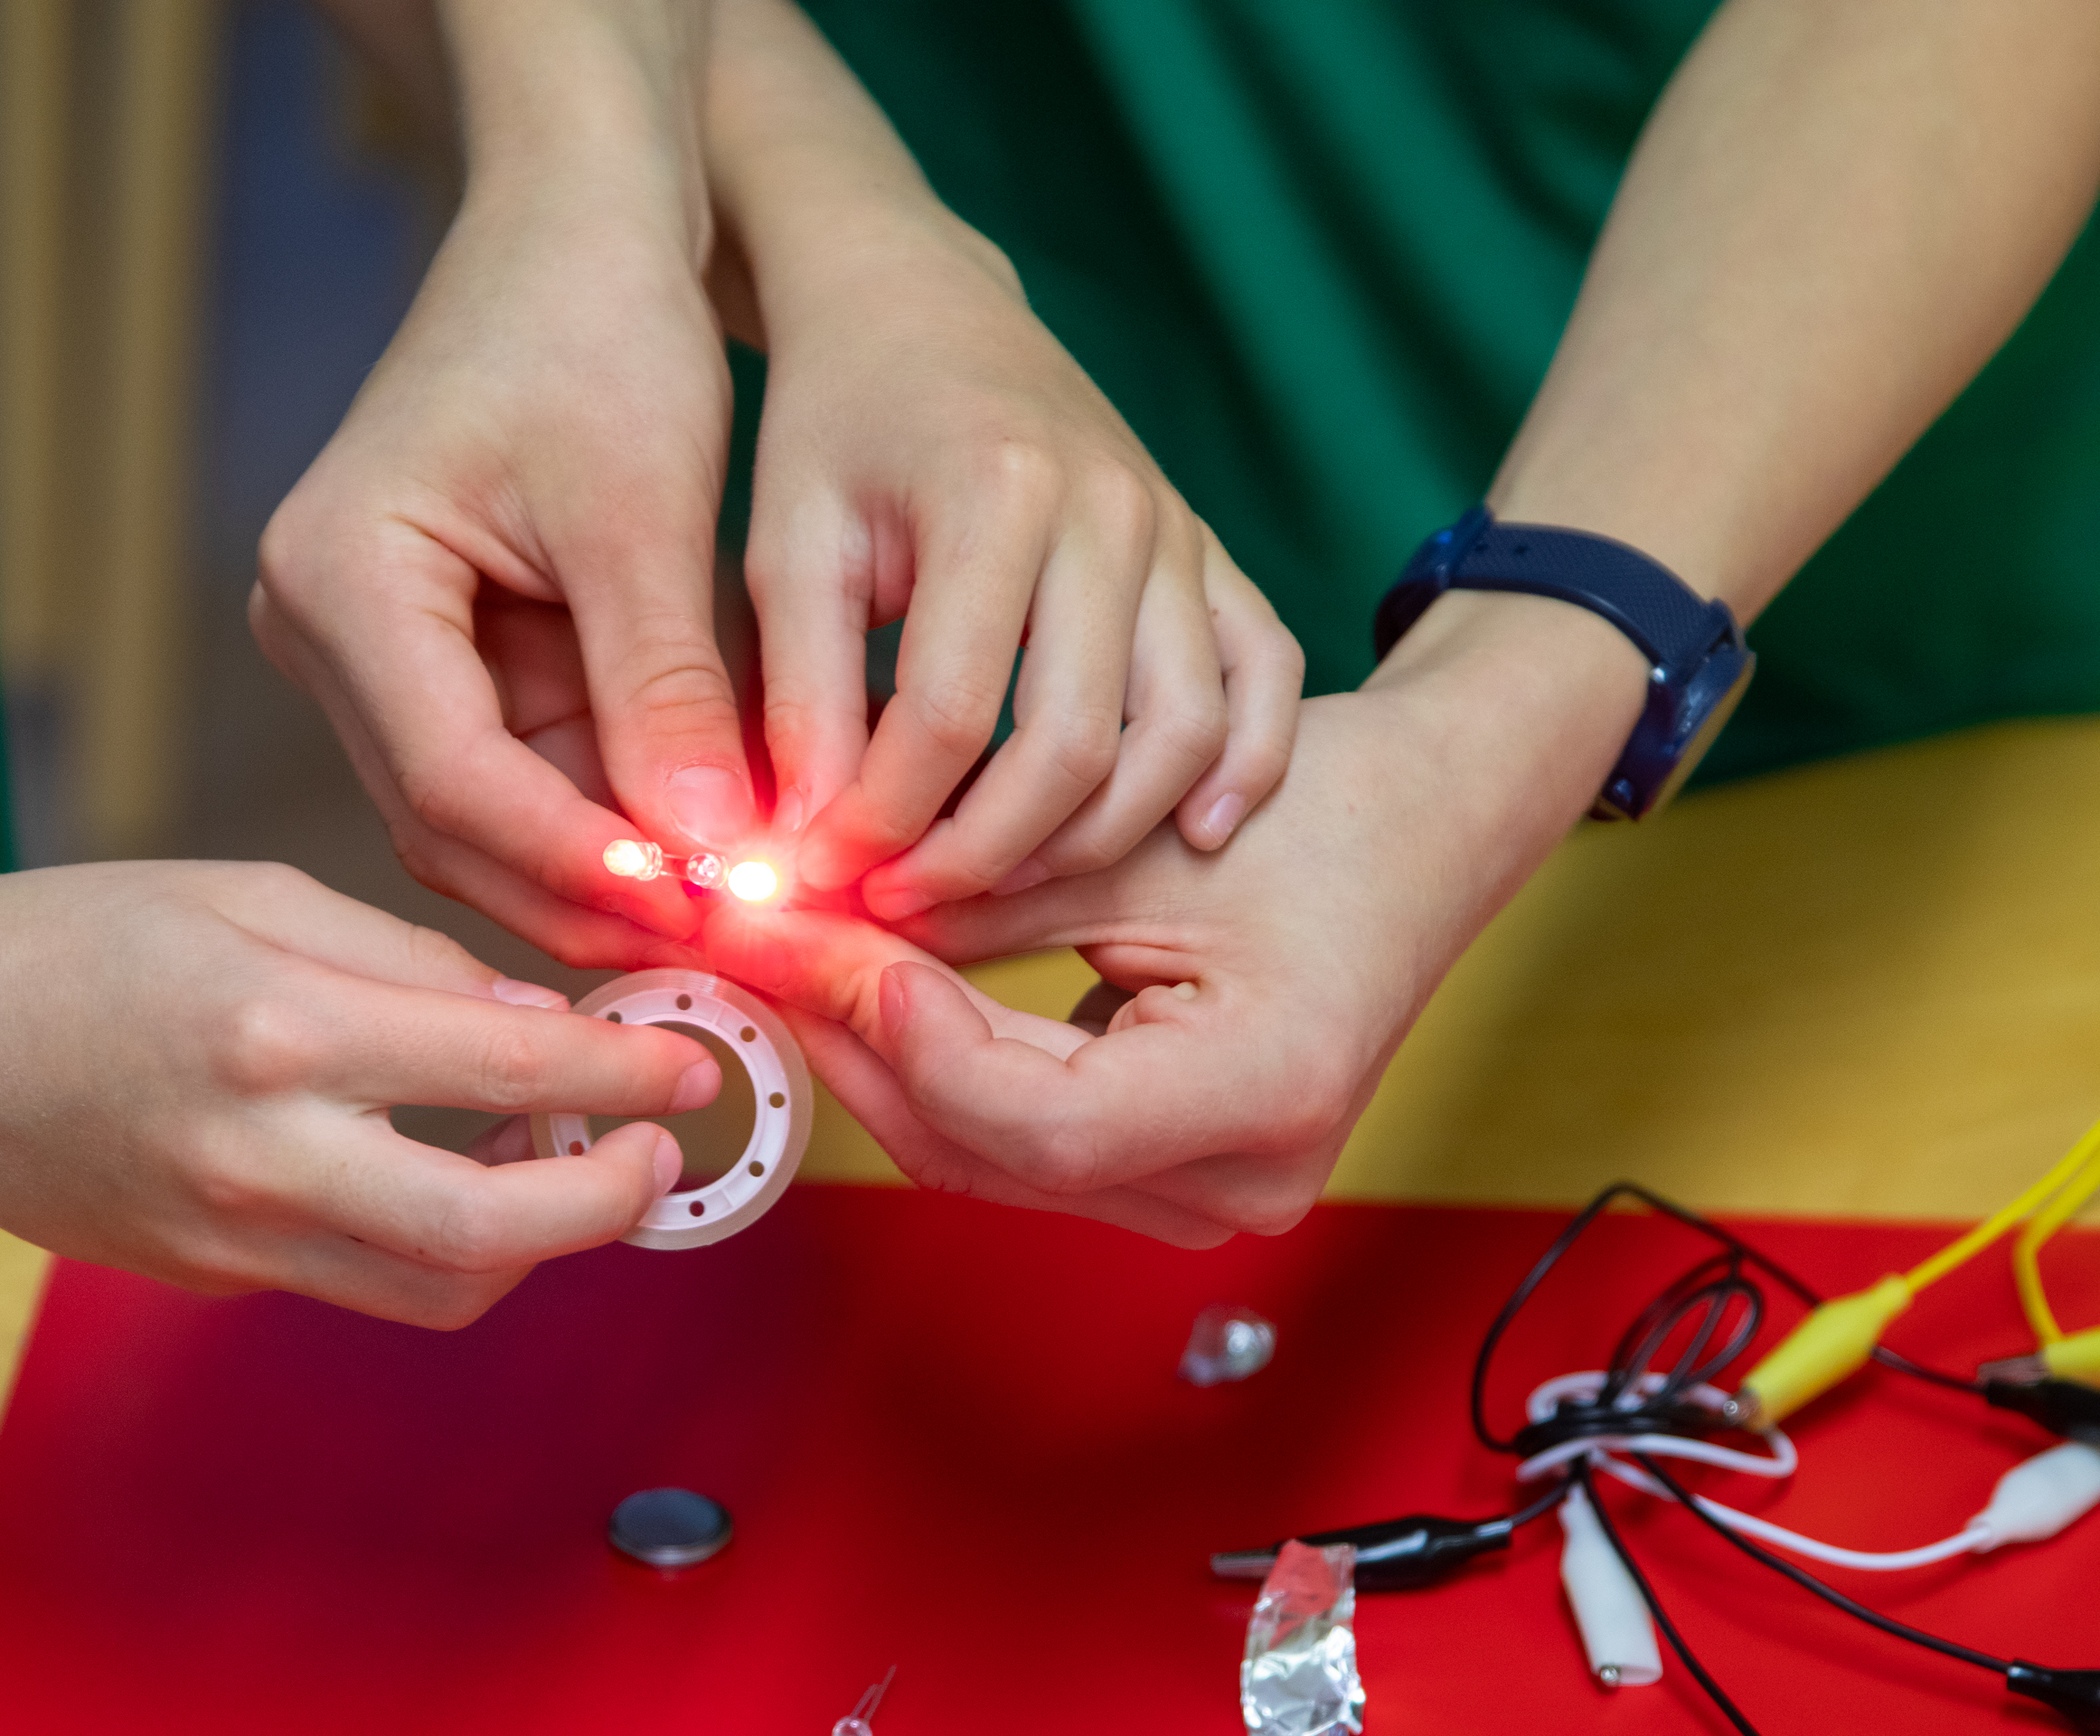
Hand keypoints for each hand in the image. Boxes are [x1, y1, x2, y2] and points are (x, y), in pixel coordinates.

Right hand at [0, 862, 719, 1327]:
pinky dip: (440, 1240)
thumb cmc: (76, 935)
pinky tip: (457, 1167)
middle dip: (607, 1203)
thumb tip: (535, 1022)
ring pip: (437, 1288)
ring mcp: (231, 1233)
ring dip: (533, 1240)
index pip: (504, 1069)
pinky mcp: (211, 1273)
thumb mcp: (252, 891)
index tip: (691, 1061)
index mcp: (277, 1025)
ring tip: (564, 1156)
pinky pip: (363, 1278)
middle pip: (488, 1233)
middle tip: (656, 1152)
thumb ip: (405, 960)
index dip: (624, 1073)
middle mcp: (260, 1151)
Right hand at [255, 64, 753, 968]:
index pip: (454, 777)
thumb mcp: (645, 512)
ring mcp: (374, 658)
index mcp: (340, 577)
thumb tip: (715, 867)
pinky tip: (720, 851)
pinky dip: (623, 816)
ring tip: (752, 915)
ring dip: (621, 867)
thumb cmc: (600, 324)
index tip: (712, 914)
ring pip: (497, 821)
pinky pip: (532, 776)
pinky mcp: (439, 665)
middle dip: (607, 890)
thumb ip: (668, 691)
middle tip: (747, 951)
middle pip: (459, 824)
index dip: (586, 859)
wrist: (578, 227)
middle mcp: (324, 633)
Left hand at [703, 0, 1301, 921]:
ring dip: (1097, 839)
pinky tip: (1193, 837)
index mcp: (997, 494)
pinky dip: (1245, 768)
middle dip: (983, 856)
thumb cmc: (837, 427)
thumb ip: (797, 699)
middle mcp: (1113, 511)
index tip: (822, 876)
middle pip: (1075, 744)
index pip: (949, 718)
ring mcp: (1179, 531)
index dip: (882, 821)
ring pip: (1181, 732)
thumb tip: (804, 850)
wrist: (921, 306)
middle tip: (904, 905)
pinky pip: (1265, 677)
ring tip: (1000, 890)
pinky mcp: (1212, 551)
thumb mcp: (785, 547)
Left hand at [707, 593, 1647, 1239]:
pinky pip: (1009, 1138)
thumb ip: (983, 893)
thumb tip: (811, 912)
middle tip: (747, 935)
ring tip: (781, 948)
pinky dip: (926, 1062)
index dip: (911, 1038)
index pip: (1042, 1121)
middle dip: (853, 1037)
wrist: (1427, 830)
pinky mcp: (1167, 1174)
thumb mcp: (1142, 832)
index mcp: (1269, 1095)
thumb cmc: (1323, 808)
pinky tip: (857, 982)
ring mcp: (1204, 1196)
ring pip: (979, 1154)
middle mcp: (1240, 1183)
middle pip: (989, 1148)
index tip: (821, 940)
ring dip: (871, 1053)